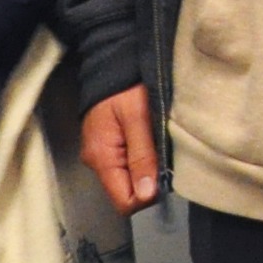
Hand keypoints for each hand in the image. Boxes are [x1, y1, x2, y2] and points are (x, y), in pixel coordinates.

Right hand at [80, 85, 161, 214]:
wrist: (112, 62)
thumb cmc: (126, 86)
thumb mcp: (138, 118)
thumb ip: (142, 156)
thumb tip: (147, 195)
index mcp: (101, 157)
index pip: (123, 201)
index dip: (146, 197)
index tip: (165, 179)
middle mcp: (97, 161)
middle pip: (126, 191)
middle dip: (149, 182)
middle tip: (165, 157)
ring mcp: (101, 154)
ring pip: (128, 179)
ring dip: (146, 169)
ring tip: (159, 147)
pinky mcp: (108, 145)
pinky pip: (127, 164)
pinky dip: (142, 159)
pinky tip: (151, 143)